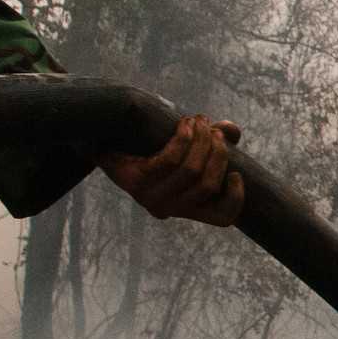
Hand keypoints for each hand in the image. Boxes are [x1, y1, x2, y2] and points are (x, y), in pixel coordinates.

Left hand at [101, 115, 244, 225]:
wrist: (100, 144)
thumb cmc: (145, 149)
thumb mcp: (181, 149)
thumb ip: (210, 142)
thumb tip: (232, 130)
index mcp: (183, 209)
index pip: (221, 217)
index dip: (236, 198)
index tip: (236, 174)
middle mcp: (167, 209)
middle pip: (208, 185)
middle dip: (219, 153)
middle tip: (216, 131)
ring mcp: (150, 197)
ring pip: (191, 170)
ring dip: (202, 140)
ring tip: (201, 121)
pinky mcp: (136, 181)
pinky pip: (170, 159)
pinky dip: (184, 138)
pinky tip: (187, 123)